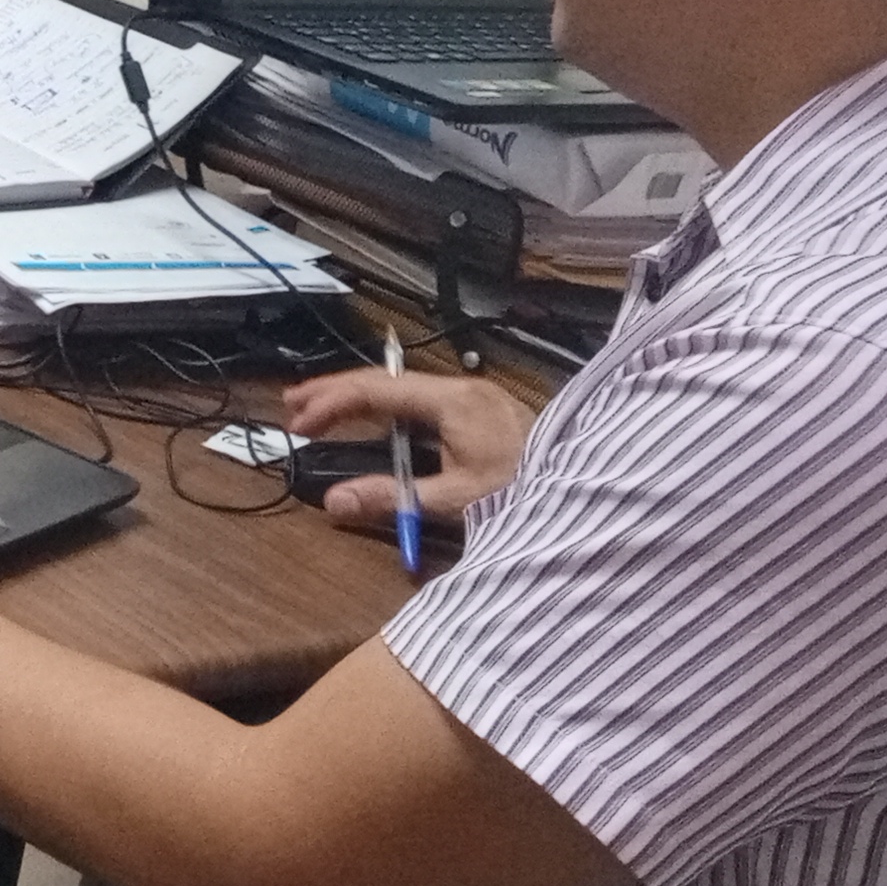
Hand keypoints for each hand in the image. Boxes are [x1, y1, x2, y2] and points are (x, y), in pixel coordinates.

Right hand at [278, 364, 536, 530]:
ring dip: (362, 401)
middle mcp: (463, 389)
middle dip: (337, 393)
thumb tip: (332, 502)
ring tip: (325, 413)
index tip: (298, 426)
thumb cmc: (526, 491)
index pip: (376, 391)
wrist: (592, 491)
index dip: (330, 404)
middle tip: (294, 407)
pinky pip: (424, 402)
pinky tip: (378, 426)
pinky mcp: (487, 413)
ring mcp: (477, 399)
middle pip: (387, 383)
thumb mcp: (459, 500)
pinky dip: (390, 411)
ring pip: (405, 391)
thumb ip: (394, 499)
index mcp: (453, 401)